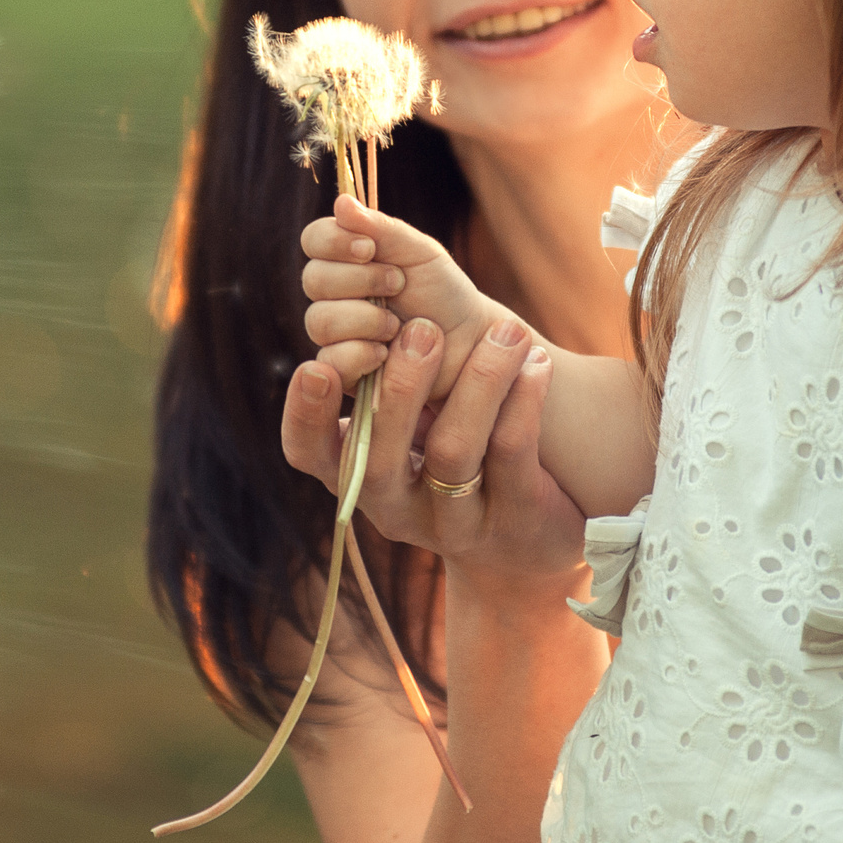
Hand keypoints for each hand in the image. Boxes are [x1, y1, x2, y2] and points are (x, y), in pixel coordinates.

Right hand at [279, 314, 587, 586]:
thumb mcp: (411, 431)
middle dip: (400, 388)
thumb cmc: (454, 459)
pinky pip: (511, 455)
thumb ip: (382, 381)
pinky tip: (537, 362)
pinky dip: (523, 400)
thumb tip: (368, 296)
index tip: (316, 366)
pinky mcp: (514, 521)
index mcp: (359, 478)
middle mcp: (395, 509)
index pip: (311, 455)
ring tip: (507, 331)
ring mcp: (453, 523)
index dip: (306, 417)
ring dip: (479, 381)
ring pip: (452, 452)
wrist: (524, 545)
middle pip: (379, 458)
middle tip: (423, 327)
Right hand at [300, 195, 510, 401]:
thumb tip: (341, 201)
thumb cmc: (444, 292)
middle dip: (361, 281)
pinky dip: (360, 354)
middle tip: (399, 285)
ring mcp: (336, 334)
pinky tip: (387, 353)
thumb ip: (381, 228)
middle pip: (313, 280)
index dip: (334, 242)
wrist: (470, 342)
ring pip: (320, 321)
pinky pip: (330, 361)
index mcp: (347, 259)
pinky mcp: (342, 372)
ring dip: (365, 319)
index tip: (370, 250)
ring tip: (399, 325)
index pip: (313, 239)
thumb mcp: (419, 253)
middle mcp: (334, 295)